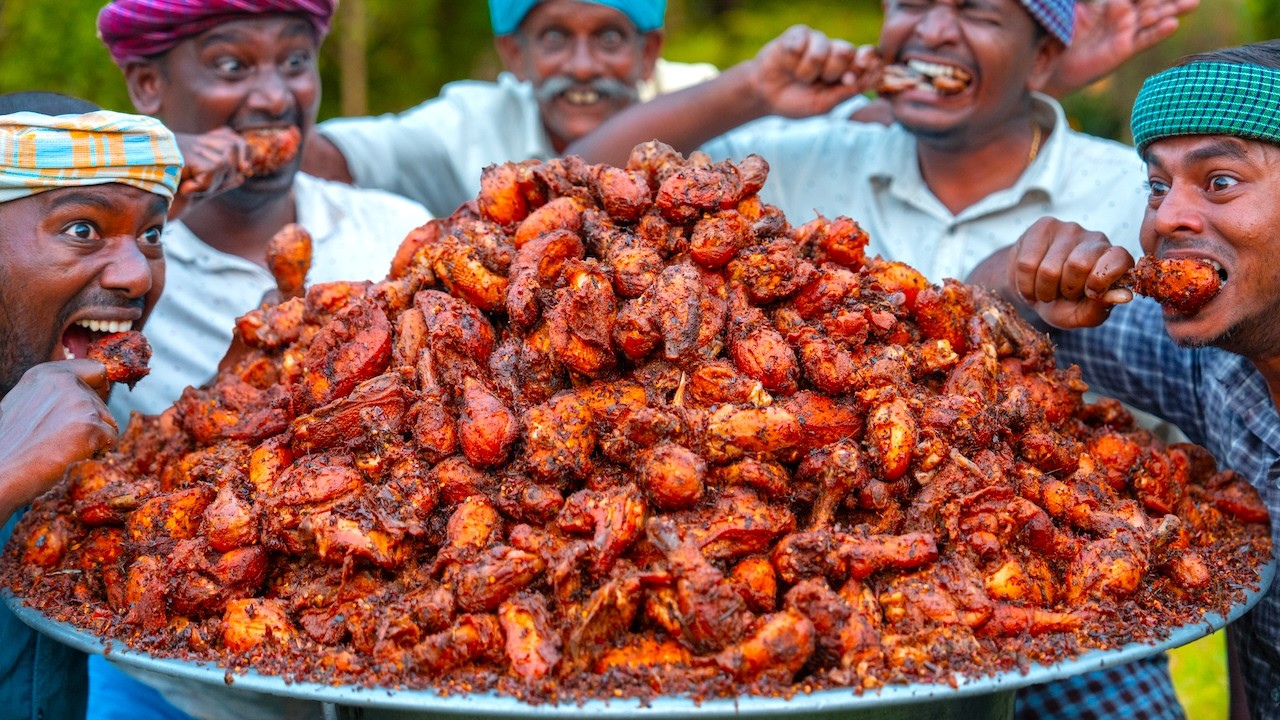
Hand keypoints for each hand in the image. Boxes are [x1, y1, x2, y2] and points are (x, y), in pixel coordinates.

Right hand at [0, 360, 116, 521]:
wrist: (1, 472)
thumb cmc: (10, 444)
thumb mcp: (25, 404)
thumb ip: (53, 394)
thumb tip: (83, 392)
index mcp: (46, 374)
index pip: (95, 368)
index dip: (99, 386)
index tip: (96, 399)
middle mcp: (65, 383)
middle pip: (102, 401)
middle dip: (92, 421)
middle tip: (63, 439)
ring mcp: (79, 403)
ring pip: (108, 420)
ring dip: (94, 437)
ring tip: (62, 447)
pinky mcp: (91, 427)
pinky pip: (110, 439)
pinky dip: (96, 451)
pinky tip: (70, 455)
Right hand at [168, 128, 247, 218]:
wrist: (137, 201)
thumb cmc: (165, 197)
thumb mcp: (198, 190)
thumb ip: (219, 182)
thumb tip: (242, 176)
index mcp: (196, 146)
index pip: (231, 137)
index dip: (242, 151)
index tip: (241, 168)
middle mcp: (193, 142)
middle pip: (235, 147)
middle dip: (229, 172)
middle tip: (203, 185)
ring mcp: (187, 146)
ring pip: (226, 162)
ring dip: (213, 183)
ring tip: (190, 188)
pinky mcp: (183, 154)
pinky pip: (213, 169)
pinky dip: (204, 186)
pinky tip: (185, 189)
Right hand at [748, 25, 882, 118]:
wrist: (766, 96)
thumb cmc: (796, 102)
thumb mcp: (822, 105)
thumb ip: (843, 93)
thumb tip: (862, 81)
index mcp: (847, 69)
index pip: (866, 57)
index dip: (866, 61)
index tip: (859, 70)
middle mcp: (834, 51)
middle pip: (847, 51)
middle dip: (832, 71)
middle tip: (819, 81)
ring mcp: (817, 41)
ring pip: (822, 50)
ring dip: (807, 71)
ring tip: (799, 77)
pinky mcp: (799, 34)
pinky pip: (800, 44)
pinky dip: (791, 61)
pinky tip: (787, 64)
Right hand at [1007, 217, 1135, 328]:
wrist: (1030, 290)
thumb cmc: (1063, 304)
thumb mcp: (1084, 314)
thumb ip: (1103, 307)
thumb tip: (1125, 297)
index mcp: (1114, 259)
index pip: (1118, 259)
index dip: (1101, 281)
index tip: (1090, 294)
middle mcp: (1096, 239)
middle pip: (1078, 264)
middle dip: (1066, 289)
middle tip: (1063, 293)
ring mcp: (1069, 229)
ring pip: (1049, 269)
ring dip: (1043, 290)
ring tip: (1045, 290)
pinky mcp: (1043, 226)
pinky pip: (1027, 263)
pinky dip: (1025, 284)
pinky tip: (1030, 282)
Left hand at [1041, 0, 1199, 95]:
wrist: (1052, 66)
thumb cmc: (1061, 36)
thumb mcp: (1073, 10)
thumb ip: (1084, 0)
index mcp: (1112, 4)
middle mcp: (1123, 17)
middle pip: (1152, 3)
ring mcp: (1126, 33)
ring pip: (1154, 18)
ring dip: (1172, 9)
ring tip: (1192, 3)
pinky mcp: (1124, 50)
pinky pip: (1144, 39)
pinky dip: (1158, 32)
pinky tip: (1172, 24)